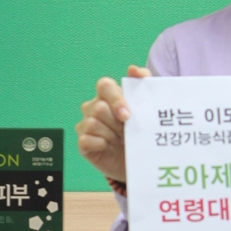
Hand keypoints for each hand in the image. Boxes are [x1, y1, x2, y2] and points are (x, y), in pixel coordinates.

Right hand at [75, 65, 150, 182]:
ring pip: (92, 124)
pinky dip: (100, 144)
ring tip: (120, 141)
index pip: (104, 86)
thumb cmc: (141, 132)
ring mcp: (86, 125)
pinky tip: (108, 147)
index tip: (127, 115)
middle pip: (98, 108)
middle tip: (127, 132)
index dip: (115, 99)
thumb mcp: (147, 108)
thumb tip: (133, 69)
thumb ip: (144, 84)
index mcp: (108, 96)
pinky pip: (86, 140)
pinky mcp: (83, 143)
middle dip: (115, 123)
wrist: (140, 161)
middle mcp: (94, 107)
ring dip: (110, 135)